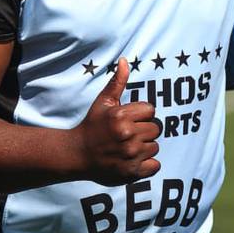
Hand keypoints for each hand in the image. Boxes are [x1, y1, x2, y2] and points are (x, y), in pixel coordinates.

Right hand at [77, 58, 161, 184]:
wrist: (77, 154)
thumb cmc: (92, 126)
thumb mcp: (103, 102)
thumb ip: (117, 82)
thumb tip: (125, 60)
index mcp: (121, 116)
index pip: (151, 111)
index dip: (141, 115)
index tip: (129, 120)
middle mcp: (127, 135)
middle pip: (156, 129)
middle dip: (144, 131)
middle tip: (128, 135)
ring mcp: (130, 154)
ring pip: (155, 147)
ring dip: (145, 148)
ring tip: (128, 147)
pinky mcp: (131, 172)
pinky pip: (155, 165)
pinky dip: (147, 164)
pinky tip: (133, 160)